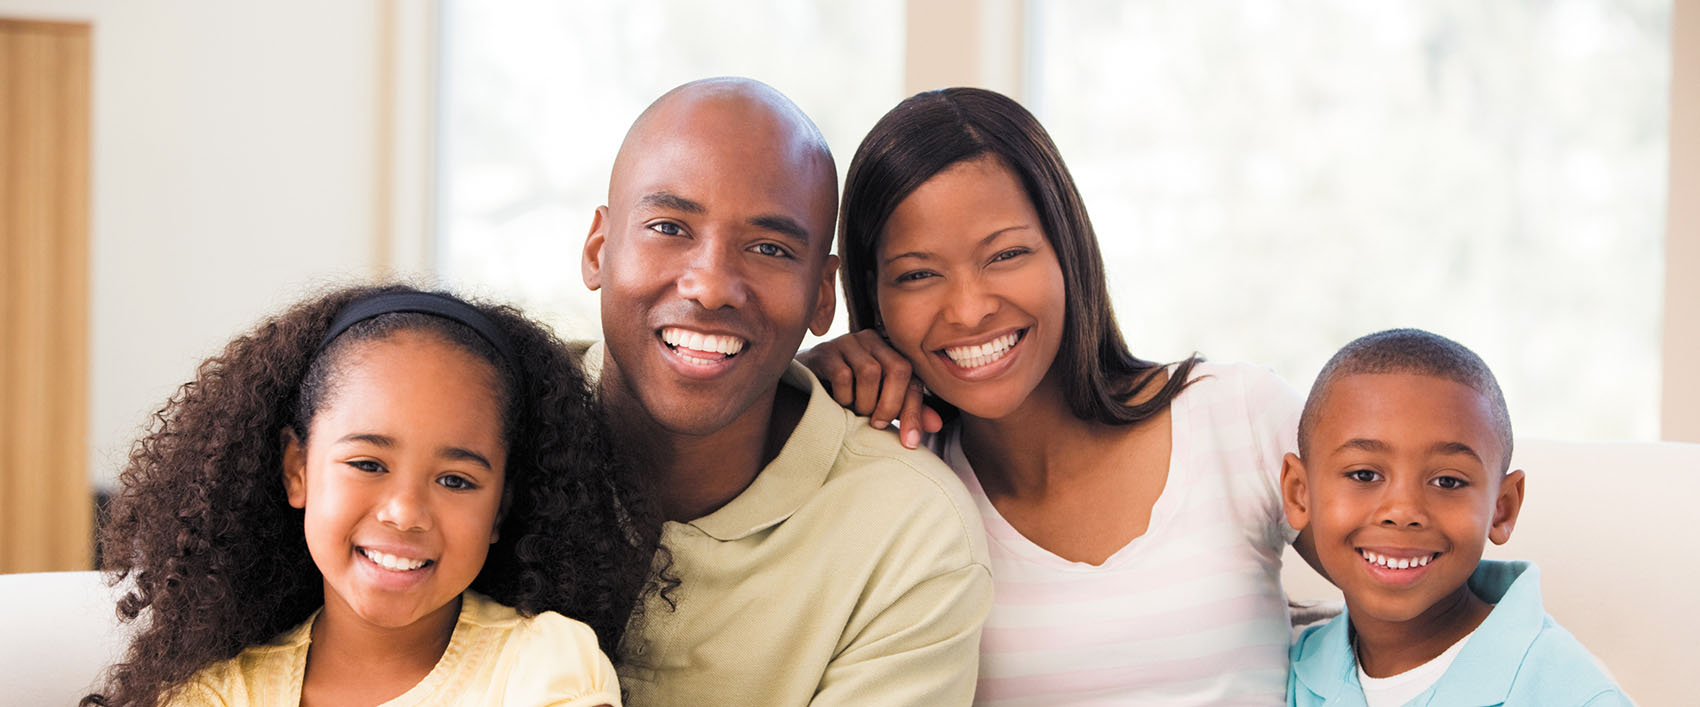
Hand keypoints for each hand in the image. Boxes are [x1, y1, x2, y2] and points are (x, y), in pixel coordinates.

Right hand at [798, 329, 942, 448]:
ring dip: (865, 402)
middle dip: (891, 404)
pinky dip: (843, 397)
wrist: (805, 382)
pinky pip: (843, 375)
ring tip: (855, 412)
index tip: (910, 442)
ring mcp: (848, 342)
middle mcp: (873, 341)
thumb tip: (936, 425)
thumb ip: (906, 410)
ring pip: (870, 372)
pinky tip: (838, 403)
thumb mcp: (879, 402)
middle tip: (877, 424)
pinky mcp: (826, 351)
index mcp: (891, 351)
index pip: (913, 378)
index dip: (914, 412)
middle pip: (898, 368)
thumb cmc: (847, 393)